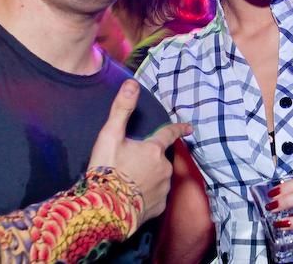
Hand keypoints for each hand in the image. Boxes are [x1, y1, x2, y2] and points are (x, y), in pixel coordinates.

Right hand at [89, 79, 191, 225]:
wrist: (104, 210)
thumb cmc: (106, 171)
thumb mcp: (110, 136)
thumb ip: (122, 109)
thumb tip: (132, 83)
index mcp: (153, 149)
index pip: (169, 134)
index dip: (177, 129)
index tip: (188, 127)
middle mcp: (164, 168)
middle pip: (160, 159)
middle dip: (150, 160)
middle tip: (128, 166)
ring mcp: (163, 189)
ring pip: (159, 178)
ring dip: (149, 178)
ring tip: (127, 183)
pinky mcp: (159, 207)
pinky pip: (156, 197)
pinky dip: (147, 196)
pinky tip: (132, 199)